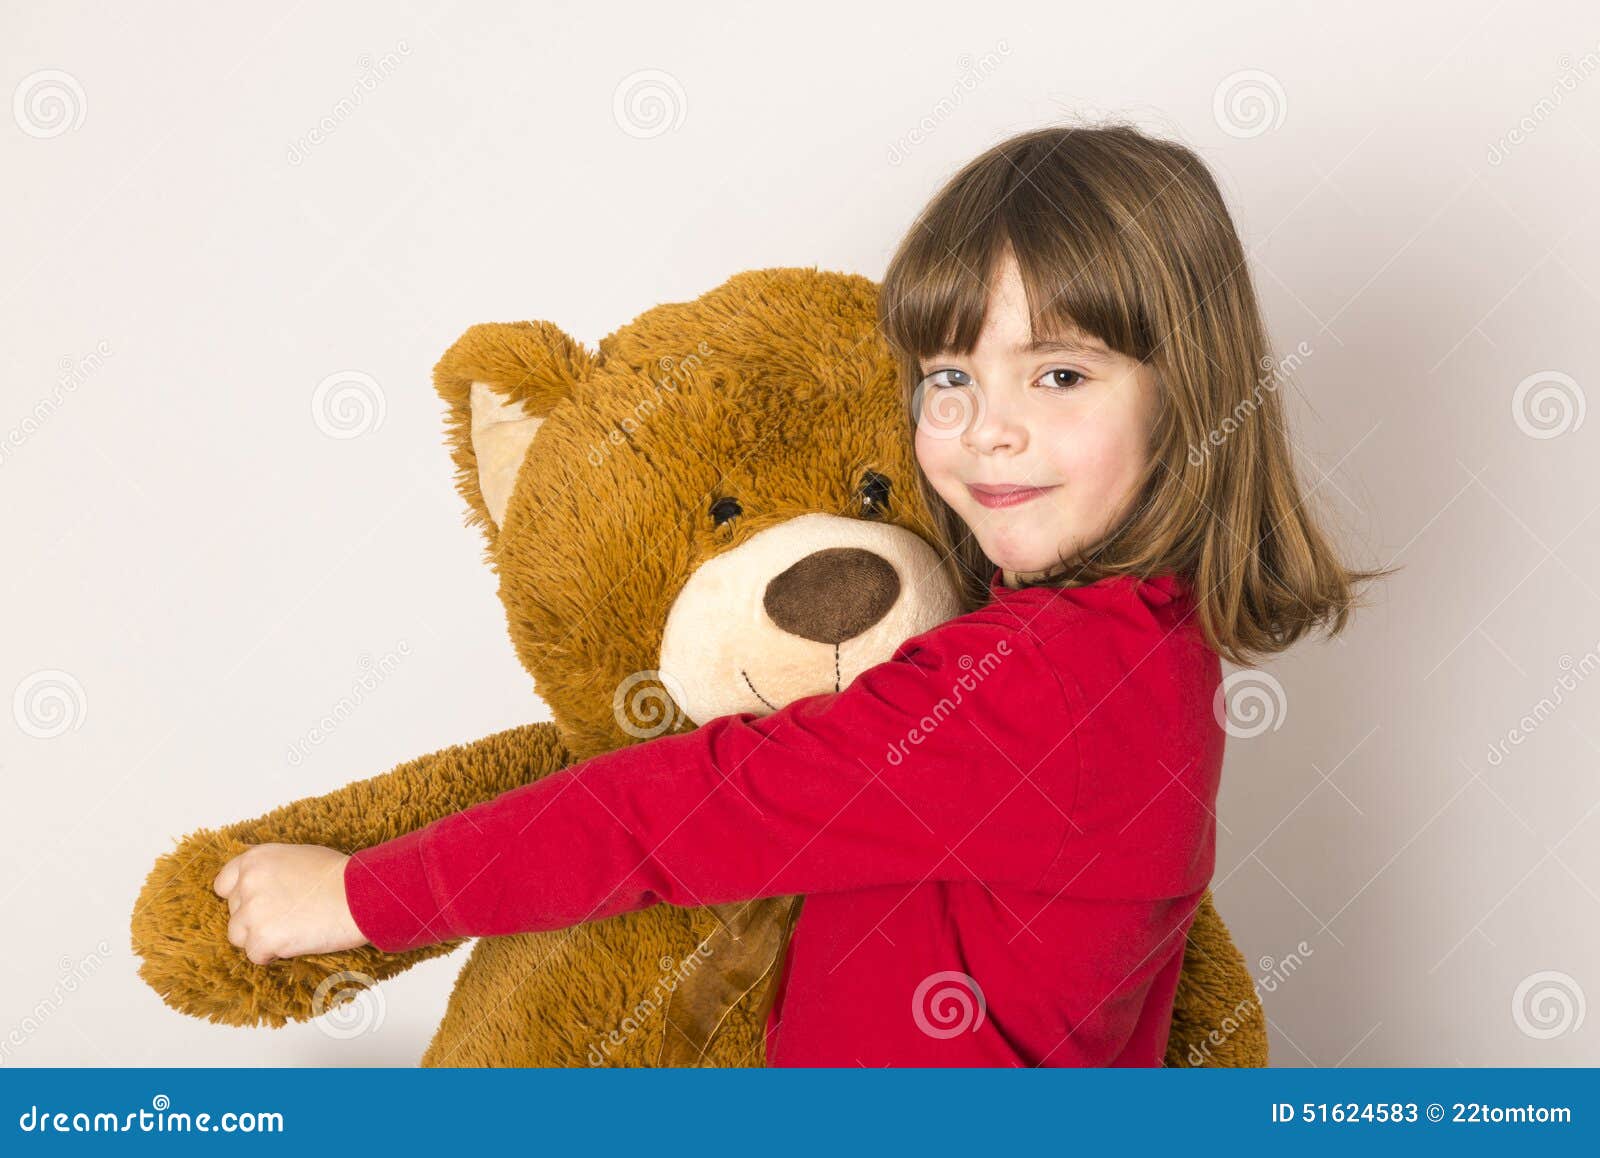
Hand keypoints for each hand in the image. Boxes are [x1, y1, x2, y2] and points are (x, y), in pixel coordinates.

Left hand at [212, 844, 367, 964]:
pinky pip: (255, 956)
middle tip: (288, 918)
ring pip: (239, 937)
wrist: (361, 895)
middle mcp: (248, 883)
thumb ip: (271, 869)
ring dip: (261, 938)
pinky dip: (273, 955)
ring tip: (292, 931)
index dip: (240, 898)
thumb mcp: (298, 856)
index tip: (257, 905)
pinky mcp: (263, 938)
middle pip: (234, 913)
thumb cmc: (339, 876)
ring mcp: (253, 912)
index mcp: (255, 859)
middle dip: (256, 920)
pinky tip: (296, 941)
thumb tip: (260, 883)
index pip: (223, 885)